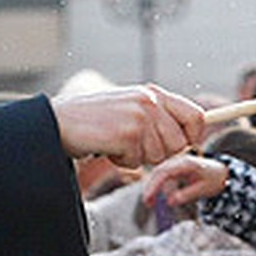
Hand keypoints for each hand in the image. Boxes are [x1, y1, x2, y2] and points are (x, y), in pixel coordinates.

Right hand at [52, 86, 205, 167]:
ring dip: (138, 157)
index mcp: (153, 93)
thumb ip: (157, 117)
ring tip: (117, 142)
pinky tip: (108, 147)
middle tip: (135, 145)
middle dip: (160, 152)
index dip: (193, 136)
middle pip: (179, 143)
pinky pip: (138, 161)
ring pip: (159, 155)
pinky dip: (123, 161)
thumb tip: (187, 138)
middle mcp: (149, 101)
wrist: (59, 121)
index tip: (184, 145)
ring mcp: (139, 117)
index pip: (195, 116)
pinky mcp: (128, 134)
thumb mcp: (130, 108)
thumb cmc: (94, 120)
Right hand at [142, 153, 229, 208]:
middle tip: (147, 203)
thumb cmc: (214, 180)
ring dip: (153, 187)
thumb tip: (170, 202)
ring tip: (150, 203)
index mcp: (186, 163)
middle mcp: (179, 161)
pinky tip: (156, 197)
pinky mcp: (175, 169)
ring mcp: (176, 164)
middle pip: (158, 171)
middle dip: (150, 187)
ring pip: (159, 174)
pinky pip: (163, 176)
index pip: (164, 172)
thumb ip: (187, 195)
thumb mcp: (203, 189)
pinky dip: (158, 186)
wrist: (222, 173)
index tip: (148, 197)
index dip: (154, 185)